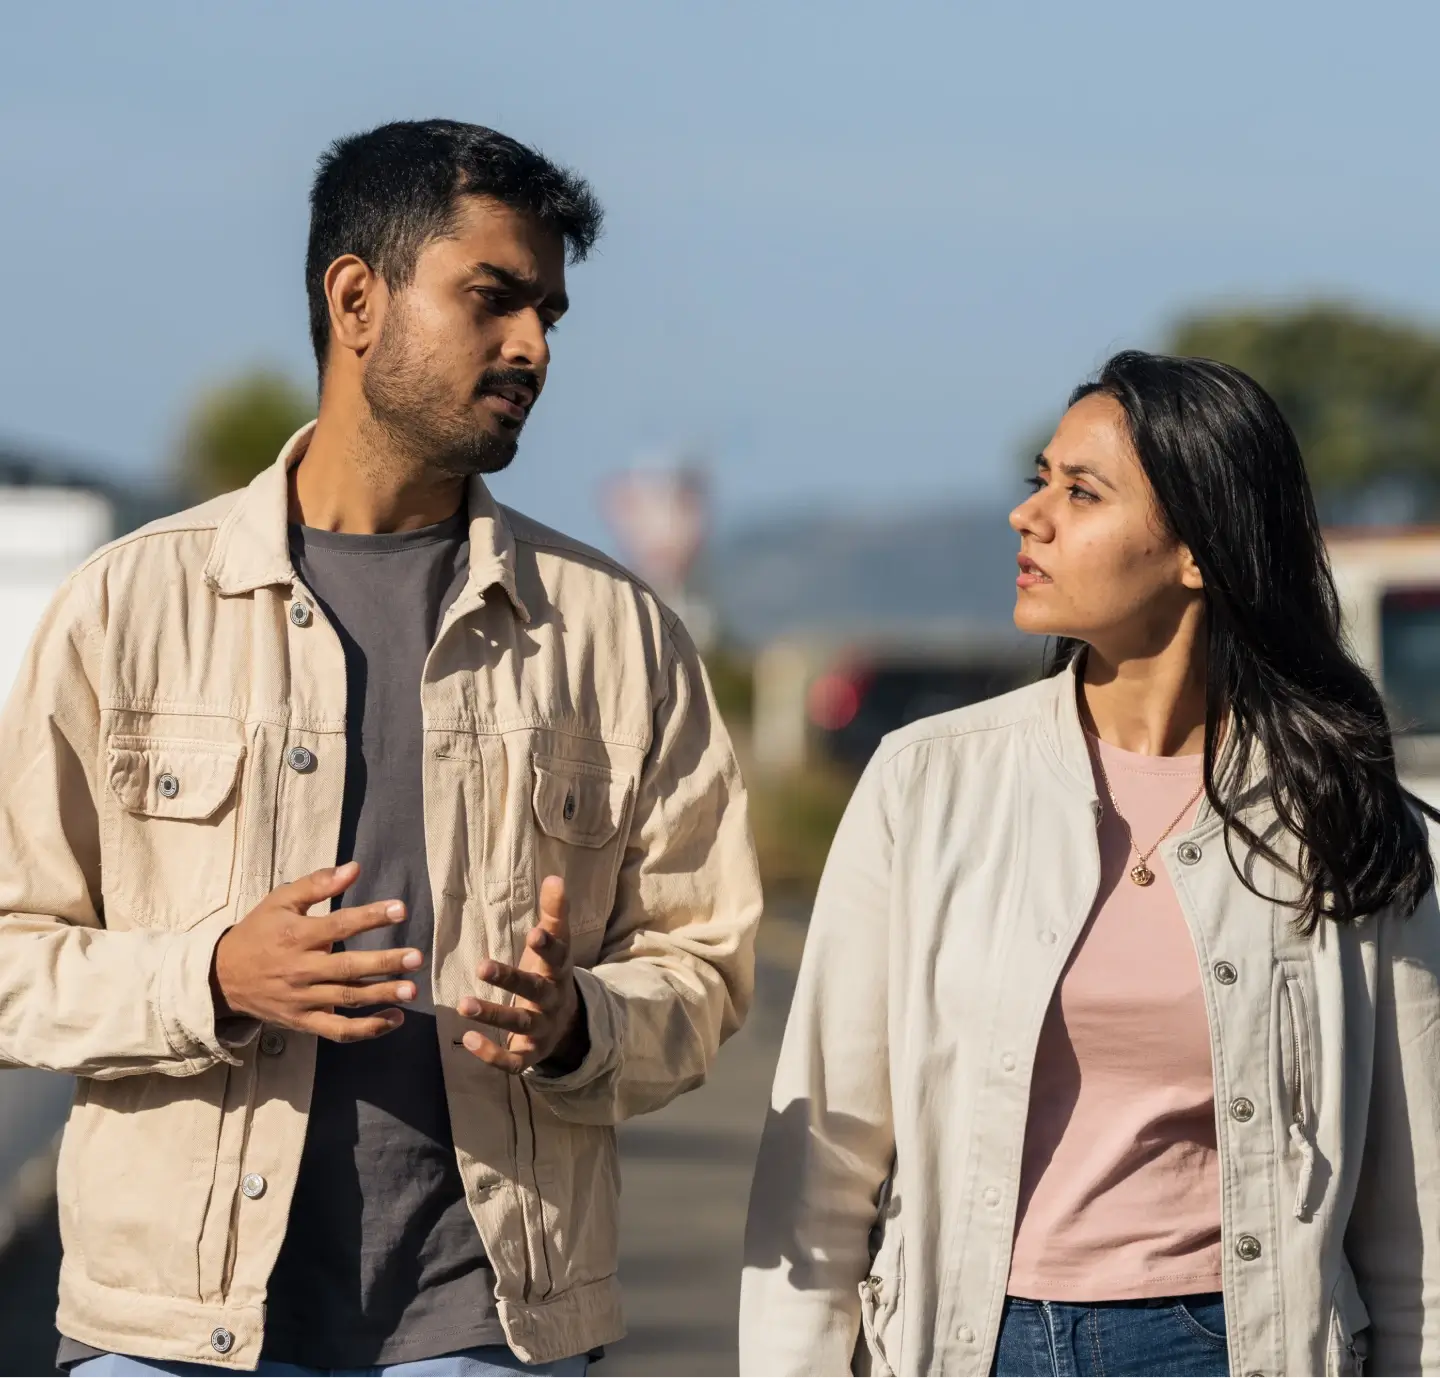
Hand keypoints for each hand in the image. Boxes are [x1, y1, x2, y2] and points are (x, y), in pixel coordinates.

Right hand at [213, 861, 422, 1042]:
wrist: (221, 977)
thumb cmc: (258, 932)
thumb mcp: (280, 901)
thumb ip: (317, 884)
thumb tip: (355, 868)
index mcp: (297, 935)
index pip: (339, 925)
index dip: (371, 917)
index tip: (401, 909)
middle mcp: (301, 969)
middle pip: (348, 967)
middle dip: (384, 963)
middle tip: (416, 957)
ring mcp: (302, 999)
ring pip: (347, 999)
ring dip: (382, 995)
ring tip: (412, 989)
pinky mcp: (303, 1021)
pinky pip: (338, 1031)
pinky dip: (367, 1029)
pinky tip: (395, 1019)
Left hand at [457, 875, 585, 1073]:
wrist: (567, 1024)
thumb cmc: (550, 974)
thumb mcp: (556, 945)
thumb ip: (554, 913)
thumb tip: (555, 877)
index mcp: (558, 971)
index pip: (557, 957)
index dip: (549, 946)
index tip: (535, 933)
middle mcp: (551, 1001)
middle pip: (534, 991)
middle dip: (510, 980)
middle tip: (482, 965)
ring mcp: (541, 1030)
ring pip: (519, 1025)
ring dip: (492, 1015)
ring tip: (463, 1004)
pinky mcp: (529, 1055)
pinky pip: (512, 1061)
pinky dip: (492, 1055)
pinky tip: (467, 1041)